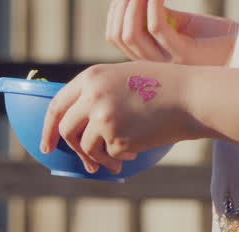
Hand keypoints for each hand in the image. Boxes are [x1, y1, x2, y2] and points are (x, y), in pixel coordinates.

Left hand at [39, 62, 199, 174]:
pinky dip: (120, 158)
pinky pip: (110, 155)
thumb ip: (99, 91)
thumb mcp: (123, 76)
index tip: (47, 144)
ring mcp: (103, 117)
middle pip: (66, 129)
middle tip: (85, 163)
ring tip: (115, 161)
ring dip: (98, 159)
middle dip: (72, 149)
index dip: (48, 127)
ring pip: (86, 147)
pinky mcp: (118, 137)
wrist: (191, 96)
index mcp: (91, 77)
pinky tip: (136, 151)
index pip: (56, 105)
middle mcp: (92, 96)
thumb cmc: (163, 85)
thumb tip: (79, 120)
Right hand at [106, 0, 232, 65]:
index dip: (115, 10)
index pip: (117, 37)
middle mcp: (156, 65)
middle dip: (121, 5)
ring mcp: (169, 63)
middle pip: (119, 36)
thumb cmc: (218, 38)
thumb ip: (159, 15)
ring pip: (132, 34)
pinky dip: (154, 3)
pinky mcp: (184, 54)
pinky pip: (156, 27)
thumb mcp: (183, 23)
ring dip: (134, 3)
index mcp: (151, 59)